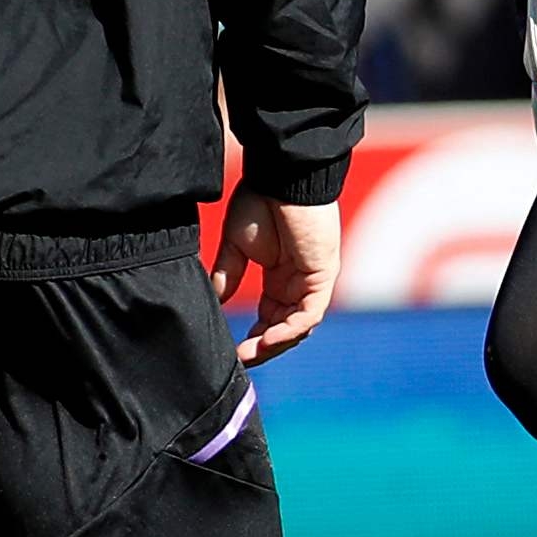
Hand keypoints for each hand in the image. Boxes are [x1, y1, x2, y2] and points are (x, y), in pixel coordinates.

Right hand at [209, 188, 337, 367]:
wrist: (280, 176)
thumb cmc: (259, 201)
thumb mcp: (235, 246)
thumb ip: (227, 275)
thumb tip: (215, 301)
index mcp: (279, 277)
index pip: (270, 318)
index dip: (253, 338)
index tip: (231, 352)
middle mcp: (297, 283)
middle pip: (285, 328)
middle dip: (263, 347)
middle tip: (239, 361)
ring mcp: (312, 281)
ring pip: (298, 327)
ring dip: (275, 344)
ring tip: (249, 354)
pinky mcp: (321, 276)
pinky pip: (309, 314)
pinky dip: (289, 330)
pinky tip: (266, 339)